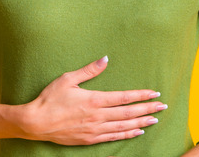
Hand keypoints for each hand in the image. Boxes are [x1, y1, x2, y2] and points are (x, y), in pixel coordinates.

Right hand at [18, 56, 166, 145]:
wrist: (36, 123)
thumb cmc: (50, 99)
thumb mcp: (68, 79)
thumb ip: (89, 70)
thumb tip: (105, 59)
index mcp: (94, 99)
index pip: (124, 97)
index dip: (141, 96)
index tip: (155, 94)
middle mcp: (98, 116)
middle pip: (129, 113)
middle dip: (147, 109)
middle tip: (163, 107)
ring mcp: (95, 129)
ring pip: (124, 127)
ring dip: (141, 123)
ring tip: (155, 120)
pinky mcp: (90, 139)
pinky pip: (114, 137)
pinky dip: (127, 135)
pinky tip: (137, 132)